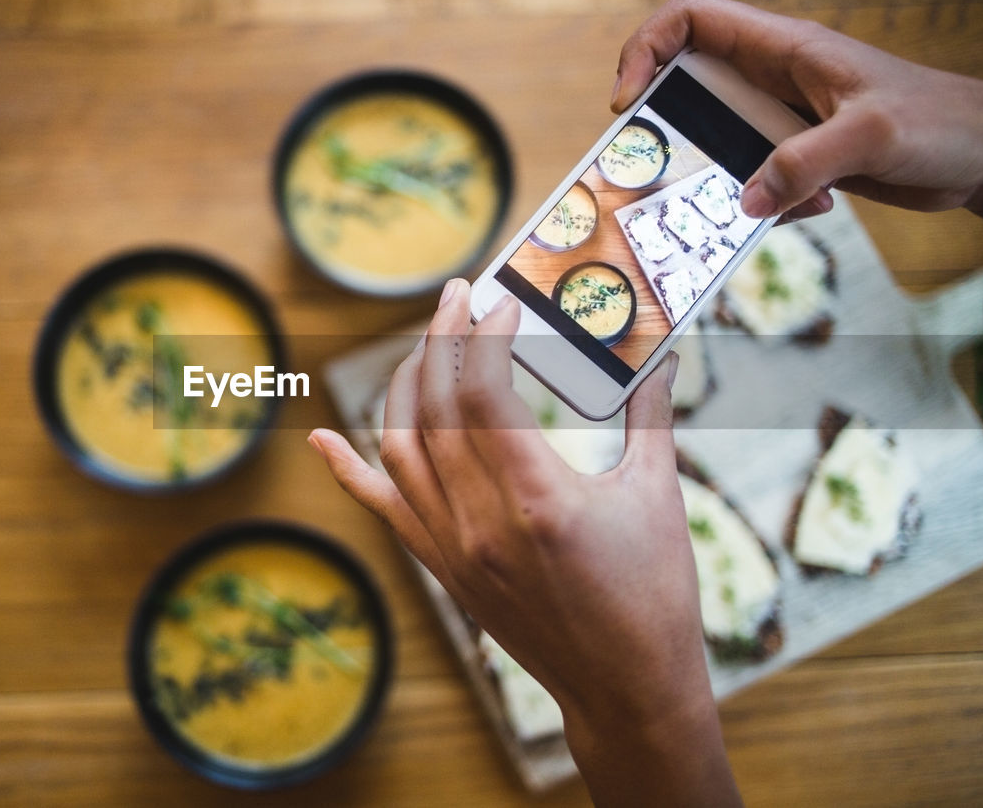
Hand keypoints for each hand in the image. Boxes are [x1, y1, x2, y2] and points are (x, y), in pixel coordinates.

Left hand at [309, 280, 739, 806]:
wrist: (624, 687)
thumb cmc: (653, 593)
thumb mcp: (659, 495)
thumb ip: (651, 416)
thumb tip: (662, 352)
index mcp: (537, 498)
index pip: (481, 391)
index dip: (482, 336)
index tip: (499, 303)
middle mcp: (481, 521)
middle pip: (434, 407)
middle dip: (440, 339)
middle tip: (457, 295)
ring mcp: (453, 547)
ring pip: (399, 446)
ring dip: (404, 385)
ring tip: (425, 343)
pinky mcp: (442, 567)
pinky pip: (382, 508)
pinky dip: (348, 471)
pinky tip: (321, 440)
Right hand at [613, 0, 982, 219]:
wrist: (982, 155)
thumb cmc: (941, 121)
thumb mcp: (872, 135)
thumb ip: (805, 164)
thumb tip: (745, 199)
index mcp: (782, 47)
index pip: (690, 20)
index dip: (645, 49)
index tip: (629, 101)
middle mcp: (771, 78)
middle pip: (686, 86)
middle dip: (669, 129)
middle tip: (660, 167)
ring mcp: (779, 119)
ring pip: (715, 142)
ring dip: (722, 178)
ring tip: (754, 199)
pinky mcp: (792, 157)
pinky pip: (748, 178)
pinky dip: (763, 202)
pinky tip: (810, 206)